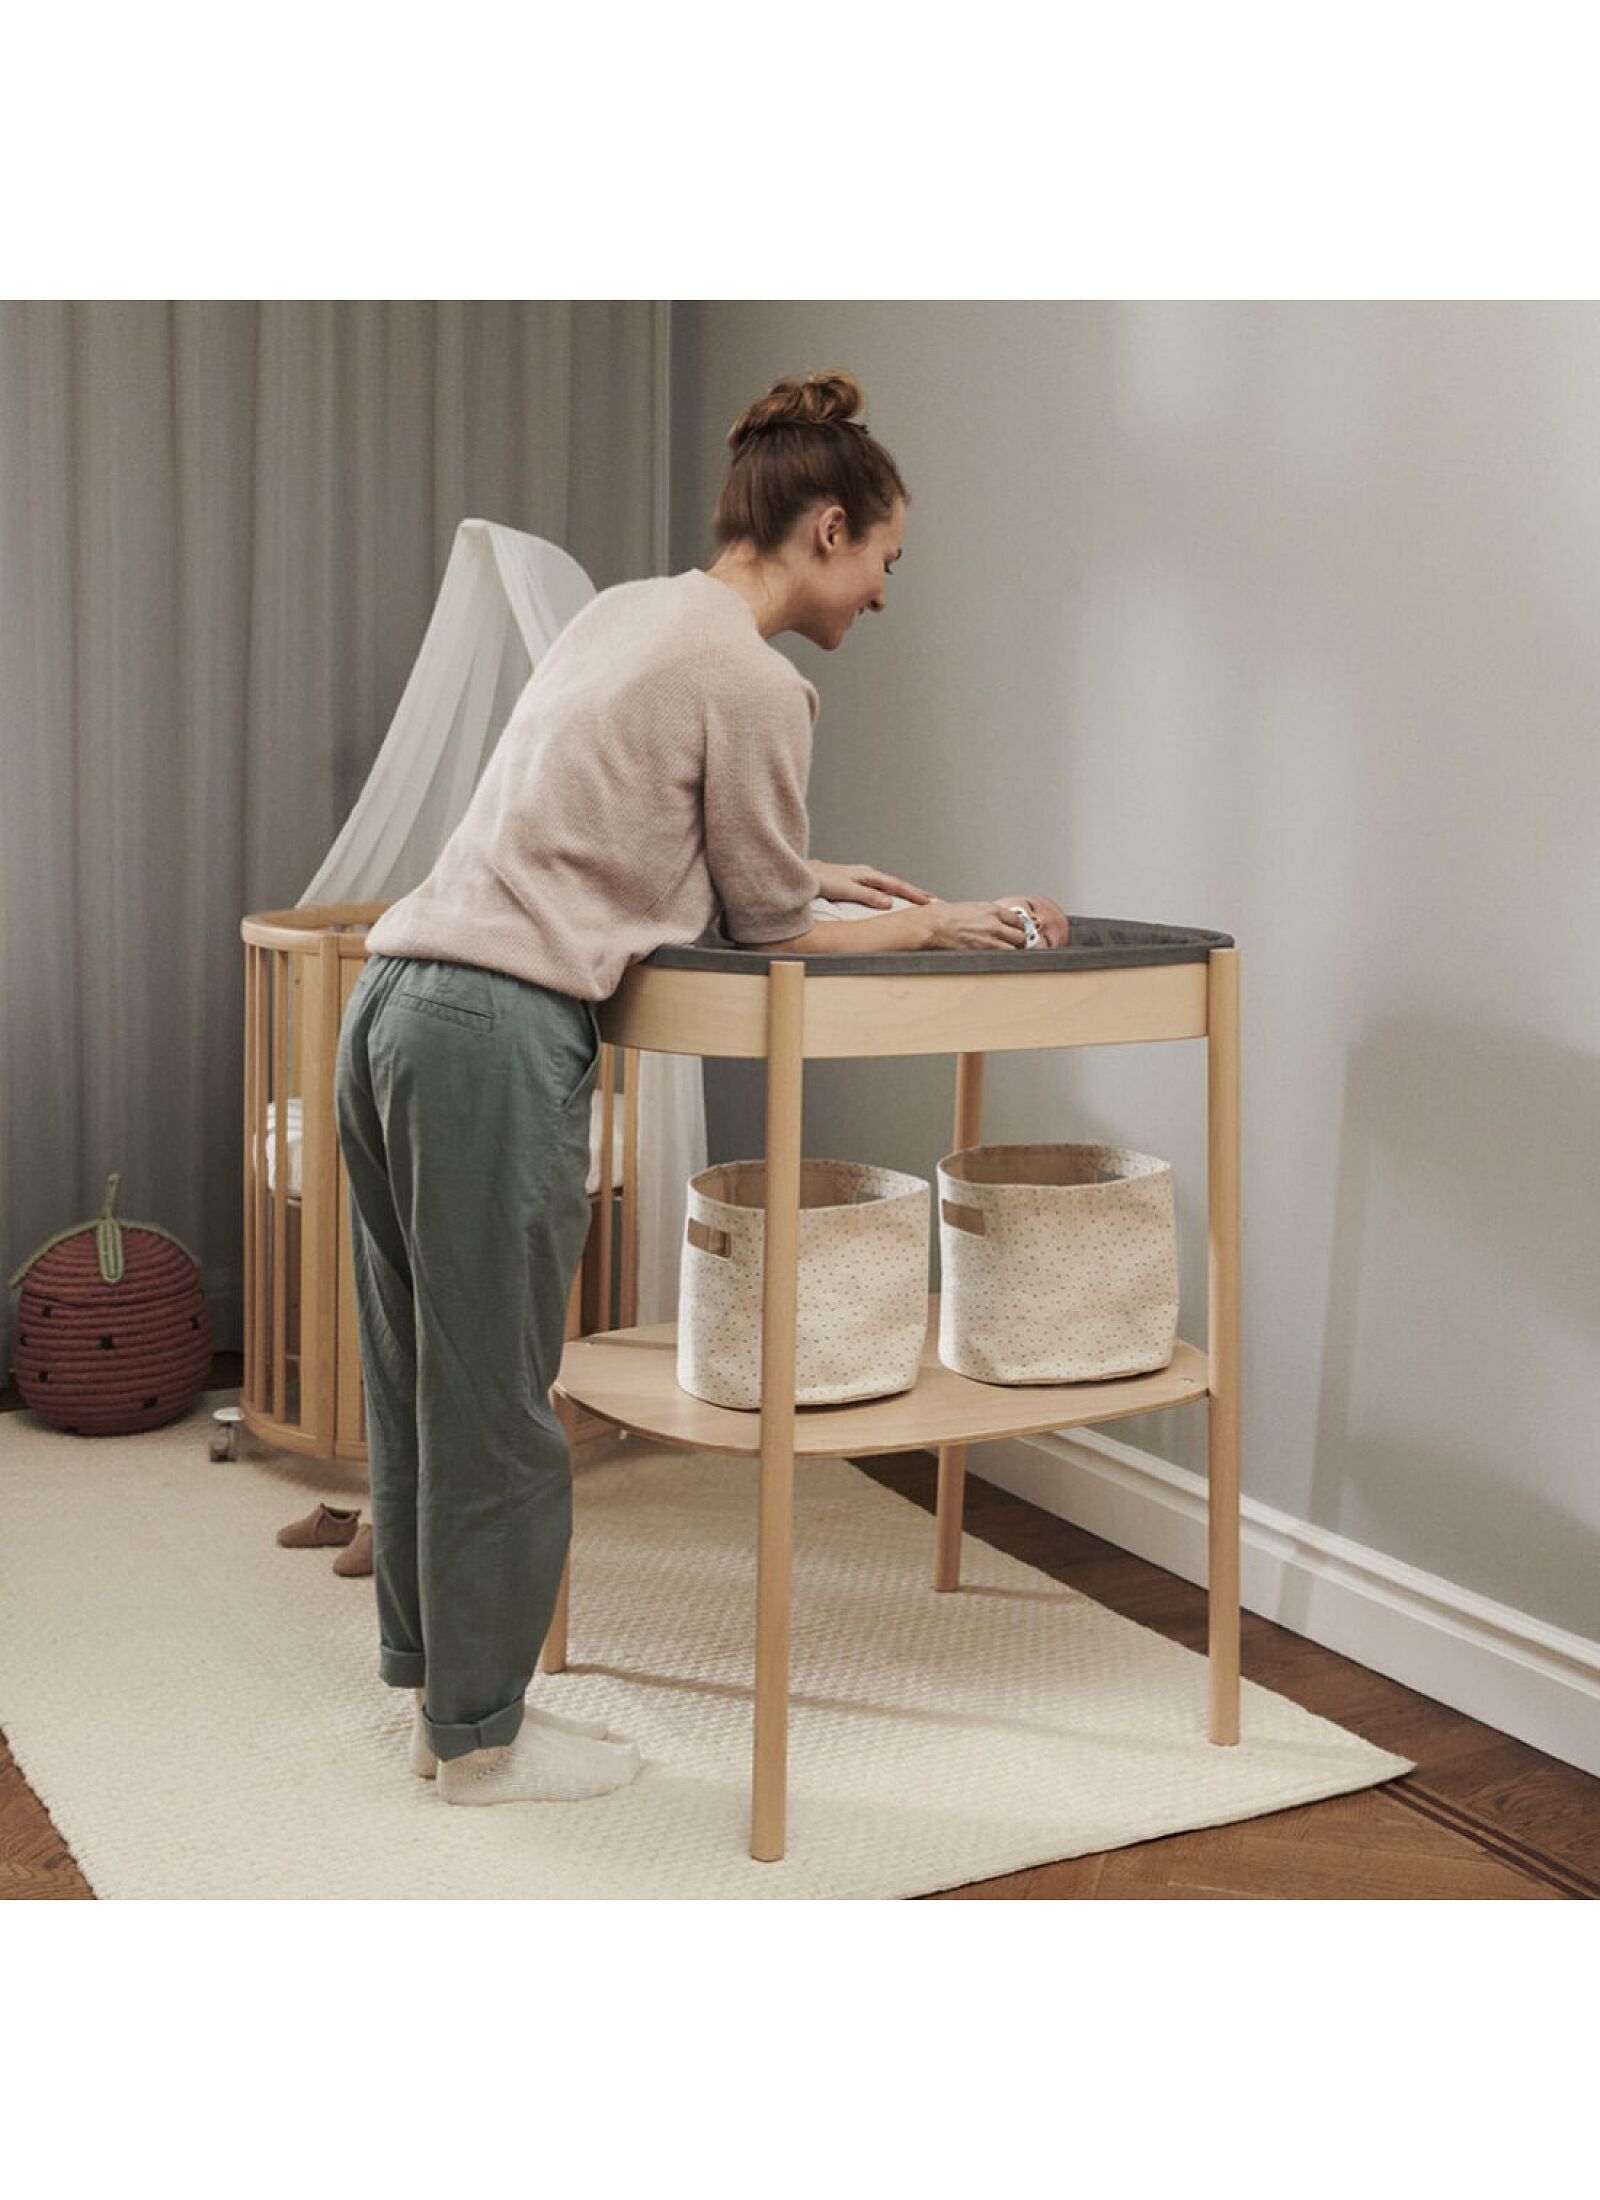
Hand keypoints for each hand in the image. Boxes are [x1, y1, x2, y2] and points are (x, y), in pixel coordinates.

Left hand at [811, 859, 935, 908]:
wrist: (798, 875)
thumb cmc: (817, 880)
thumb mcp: (845, 889)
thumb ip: (867, 896)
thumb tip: (889, 903)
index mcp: (866, 875)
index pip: (897, 885)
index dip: (914, 894)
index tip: (929, 902)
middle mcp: (864, 874)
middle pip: (895, 884)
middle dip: (913, 892)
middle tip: (930, 900)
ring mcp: (858, 877)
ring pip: (886, 885)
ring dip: (901, 893)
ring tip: (914, 900)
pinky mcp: (851, 883)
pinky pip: (876, 888)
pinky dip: (887, 893)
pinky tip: (887, 899)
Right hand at [923, 895, 1070, 950]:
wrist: (934, 925)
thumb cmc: (944, 916)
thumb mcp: (970, 908)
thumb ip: (985, 915)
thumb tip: (993, 922)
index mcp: (991, 910)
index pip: (1017, 919)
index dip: (1019, 927)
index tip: (1018, 930)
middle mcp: (994, 923)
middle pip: (1020, 934)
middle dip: (1019, 939)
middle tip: (1016, 943)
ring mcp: (991, 938)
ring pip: (1015, 947)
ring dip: (1013, 950)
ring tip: (1008, 952)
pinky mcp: (984, 951)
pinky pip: (1003, 957)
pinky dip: (1004, 958)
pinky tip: (999, 958)